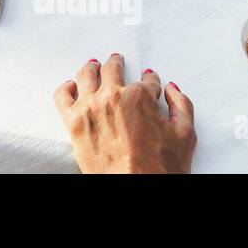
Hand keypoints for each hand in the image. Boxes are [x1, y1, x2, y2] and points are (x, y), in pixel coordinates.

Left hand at [54, 54, 195, 173]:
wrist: (133, 188)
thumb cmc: (158, 169)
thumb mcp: (184, 136)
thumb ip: (182, 106)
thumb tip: (172, 89)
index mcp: (140, 97)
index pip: (147, 80)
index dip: (151, 80)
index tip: (150, 81)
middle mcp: (113, 96)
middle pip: (112, 69)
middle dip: (117, 63)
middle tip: (117, 60)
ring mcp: (90, 107)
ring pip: (86, 75)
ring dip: (91, 67)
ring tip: (93, 65)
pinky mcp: (73, 121)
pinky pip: (62, 95)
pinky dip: (66, 87)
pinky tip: (72, 86)